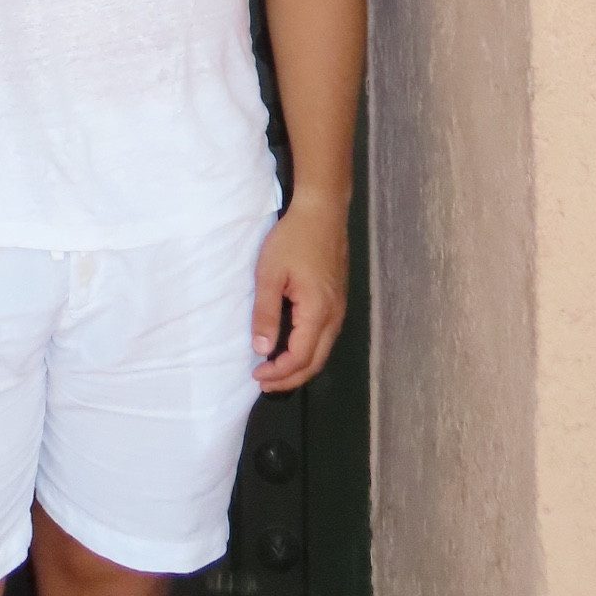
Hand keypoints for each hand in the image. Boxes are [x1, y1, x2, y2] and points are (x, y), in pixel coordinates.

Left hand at [250, 193, 348, 393]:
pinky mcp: (337, 300)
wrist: (322, 212)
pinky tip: (291, 347)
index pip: (300, 358)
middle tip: (264, 383)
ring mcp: (339, 308)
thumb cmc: (293, 239)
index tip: (256, 374)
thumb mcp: (270, 274)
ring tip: (274, 370)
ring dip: (300, 366)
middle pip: (316, 362)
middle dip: (290, 378)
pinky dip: (308, 351)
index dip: (278, 372)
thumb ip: (266, 313)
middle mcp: (334, 316)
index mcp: (317, 312)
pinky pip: (325, 337)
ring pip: (322, 351)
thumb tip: (262, 349)